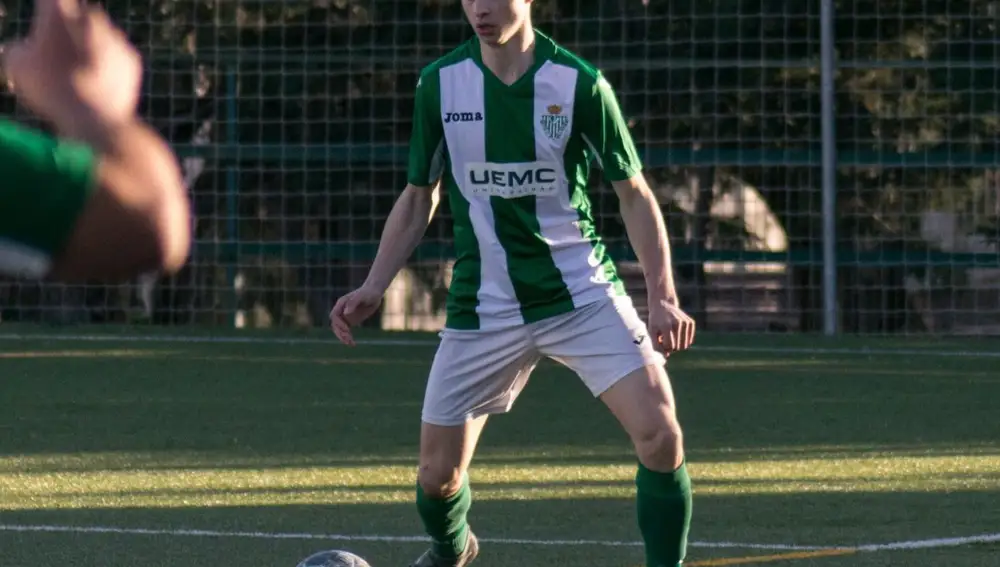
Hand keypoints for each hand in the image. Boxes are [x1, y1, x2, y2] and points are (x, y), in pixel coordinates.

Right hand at [2, 0, 141, 137]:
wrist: (92, 116)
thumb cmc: (49, 87)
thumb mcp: (17, 66)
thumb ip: (21, 49)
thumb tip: (26, 52)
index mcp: (58, 11)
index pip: (50, 1)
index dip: (46, 15)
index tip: (44, 31)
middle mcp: (91, 17)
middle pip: (77, 17)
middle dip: (68, 30)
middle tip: (57, 55)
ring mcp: (116, 38)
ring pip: (99, 37)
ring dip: (89, 48)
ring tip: (76, 74)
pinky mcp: (132, 59)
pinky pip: (116, 57)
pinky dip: (108, 67)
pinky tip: (96, 85)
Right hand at [329, 285, 383, 345]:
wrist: (374, 293)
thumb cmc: (368, 293)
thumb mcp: (361, 297)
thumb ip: (353, 303)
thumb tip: (346, 313)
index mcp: (341, 304)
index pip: (334, 316)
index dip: (339, 324)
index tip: (347, 329)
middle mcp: (341, 311)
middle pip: (335, 324)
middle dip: (340, 333)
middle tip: (348, 339)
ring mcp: (345, 316)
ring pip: (339, 330)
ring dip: (343, 337)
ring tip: (351, 344)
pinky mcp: (350, 321)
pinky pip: (346, 331)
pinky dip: (348, 337)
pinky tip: (353, 344)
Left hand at [647, 298, 695, 354]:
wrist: (663, 304)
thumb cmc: (655, 320)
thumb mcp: (651, 331)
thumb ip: (656, 345)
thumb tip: (667, 355)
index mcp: (666, 326)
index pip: (669, 347)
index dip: (664, 348)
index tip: (661, 342)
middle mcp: (677, 324)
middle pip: (678, 347)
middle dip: (671, 347)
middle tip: (665, 340)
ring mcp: (685, 322)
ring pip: (685, 345)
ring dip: (677, 344)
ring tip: (670, 337)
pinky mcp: (690, 322)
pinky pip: (689, 340)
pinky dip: (683, 340)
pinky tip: (677, 335)